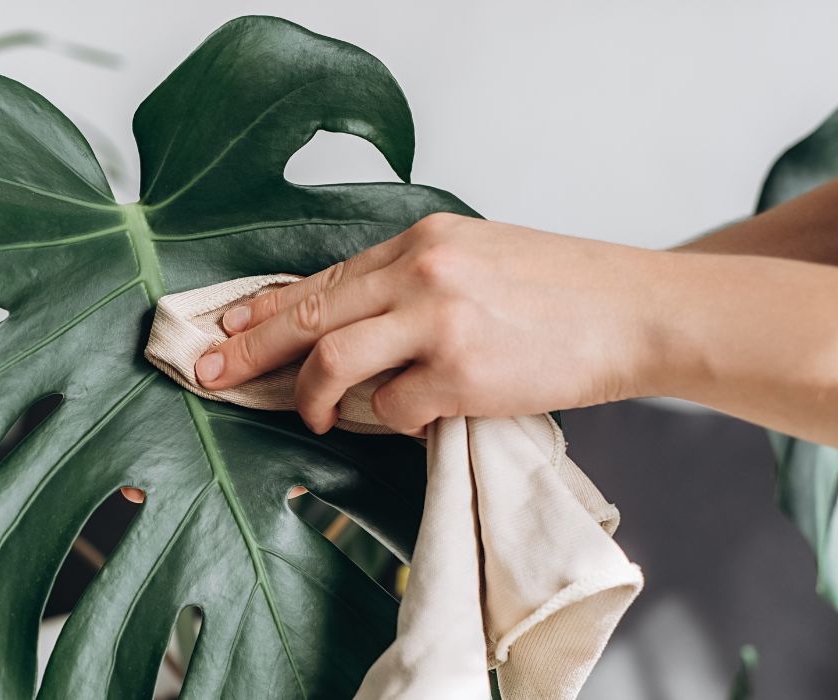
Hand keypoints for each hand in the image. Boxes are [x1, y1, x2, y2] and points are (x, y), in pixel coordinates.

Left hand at [193, 213, 668, 435]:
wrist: (636, 310)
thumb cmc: (558, 289)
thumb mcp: (474, 256)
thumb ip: (408, 281)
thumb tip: (344, 320)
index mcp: (419, 240)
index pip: (321, 279)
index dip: (263, 308)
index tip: (222, 327)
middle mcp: (420, 272)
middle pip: (307, 316)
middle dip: (248, 350)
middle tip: (208, 375)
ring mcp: (438, 322)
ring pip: (332, 362)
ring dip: (310, 398)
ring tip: (312, 416)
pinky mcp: (462, 374)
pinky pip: (394, 409)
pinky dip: (395, 420)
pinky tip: (419, 414)